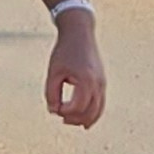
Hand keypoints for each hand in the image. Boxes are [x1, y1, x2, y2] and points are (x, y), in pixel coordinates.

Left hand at [44, 13, 105, 130]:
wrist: (79, 33)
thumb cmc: (64, 51)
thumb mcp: (53, 72)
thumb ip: (51, 93)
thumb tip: (53, 111)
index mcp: (86, 80)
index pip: (77, 107)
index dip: (64, 111)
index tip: (54, 106)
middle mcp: (98, 83)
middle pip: (90, 113)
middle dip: (74, 119)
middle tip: (60, 117)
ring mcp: (102, 83)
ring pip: (98, 111)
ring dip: (84, 119)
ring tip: (69, 121)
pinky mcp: (102, 82)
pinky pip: (100, 104)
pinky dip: (92, 113)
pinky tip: (83, 121)